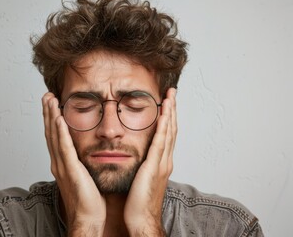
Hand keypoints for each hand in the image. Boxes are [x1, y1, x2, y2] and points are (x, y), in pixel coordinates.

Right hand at [42, 92, 105, 235]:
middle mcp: (58, 162)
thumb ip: (81, 160)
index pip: (55, 136)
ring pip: (54, 136)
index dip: (52, 119)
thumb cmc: (88, 199)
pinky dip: (61, 132)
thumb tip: (85, 150)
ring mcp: (62, 166)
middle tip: (47, 95)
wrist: (88, 217)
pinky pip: (64, 148)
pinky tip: (59, 119)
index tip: (52, 103)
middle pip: (51, 132)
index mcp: (62, 163)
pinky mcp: (70, 170)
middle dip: (48, 113)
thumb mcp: (83, 174)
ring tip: (50, 100)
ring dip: (51, 117)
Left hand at [124, 88, 176, 235]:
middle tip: (172, 94)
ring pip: (168, 132)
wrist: (141, 218)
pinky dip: (163, 127)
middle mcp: (165, 160)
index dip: (168, 118)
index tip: (167, 103)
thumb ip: (144, 164)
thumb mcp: (142, 178)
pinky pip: (160, 142)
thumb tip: (139, 156)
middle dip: (172, 110)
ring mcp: (162, 163)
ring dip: (170, 113)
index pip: (167, 134)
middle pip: (171, 130)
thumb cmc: (139, 202)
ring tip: (170, 97)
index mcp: (161, 162)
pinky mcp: (154, 167)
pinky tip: (163, 114)